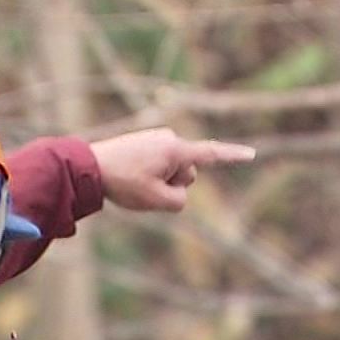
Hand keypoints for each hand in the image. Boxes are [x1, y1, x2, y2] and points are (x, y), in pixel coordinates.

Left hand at [89, 127, 256, 212]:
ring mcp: (157, 139)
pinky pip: (158, 166)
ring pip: (171, 171)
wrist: (88, 166)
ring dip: (159, 181)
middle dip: (173, 185)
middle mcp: (169, 139)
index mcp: (175, 150)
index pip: (211, 154)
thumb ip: (180, 201)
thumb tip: (179, 192)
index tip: (251, 154)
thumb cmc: (123, 182)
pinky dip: (150, 175)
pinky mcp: (146, 142)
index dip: (232, 157)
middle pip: (186, 173)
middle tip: (145, 187)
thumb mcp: (157, 201)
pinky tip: (131, 175)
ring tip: (134, 180)